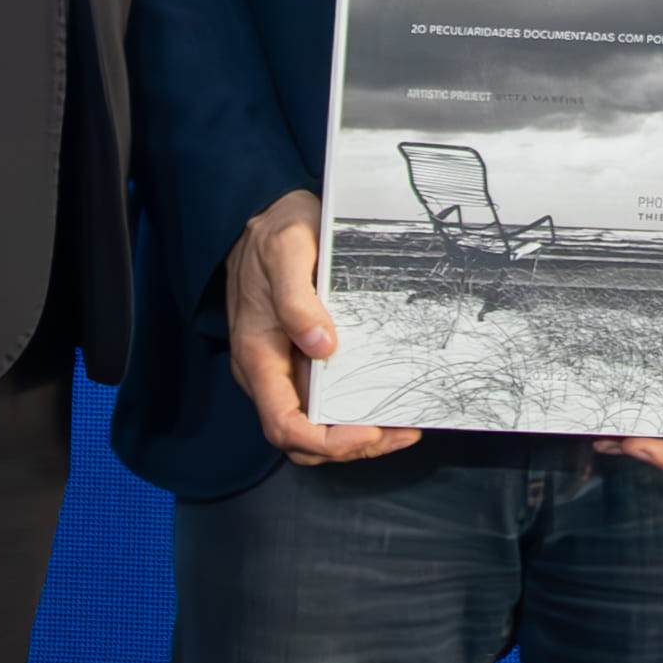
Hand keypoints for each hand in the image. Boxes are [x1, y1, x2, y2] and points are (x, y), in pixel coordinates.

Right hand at [228, 195, 418, 465]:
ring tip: (404, 425)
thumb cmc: (273, 233)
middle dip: (353, 446)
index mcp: (258, 356)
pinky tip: (388, 399)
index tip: (371, 430)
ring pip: (316, 425)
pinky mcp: (301, 358)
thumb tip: (322, 346)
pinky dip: (356, 410)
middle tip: (403, 431)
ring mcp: (285, 367)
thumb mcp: (286, 251)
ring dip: (359, 434)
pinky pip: (325, 399)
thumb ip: (297, 298)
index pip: (284, 426)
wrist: (263, 216)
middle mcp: (268, 372)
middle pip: (304, 438)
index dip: (328, 441)